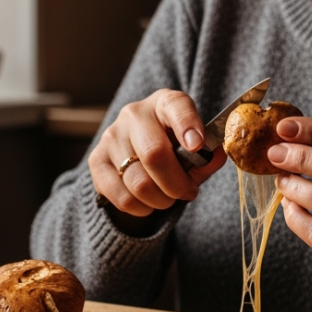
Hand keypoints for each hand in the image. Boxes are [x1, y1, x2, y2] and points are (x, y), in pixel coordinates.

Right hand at [90, 89, 226, 218]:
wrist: (137, 153)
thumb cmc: (174, 148)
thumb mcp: (195, 148)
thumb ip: (207, 155)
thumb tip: (214, 157)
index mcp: (164, 103)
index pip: (176, 107)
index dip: (187, 125)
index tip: (197, 145)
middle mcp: (134, 114)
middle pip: (154, 154)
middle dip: (177, 184)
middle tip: (188, 193)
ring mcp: (111, 136)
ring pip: (138, 183)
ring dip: (161, 201)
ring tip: (168, 199)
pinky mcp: (96, 160)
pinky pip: (122, 197)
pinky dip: (141, 208)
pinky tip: (148, 203)